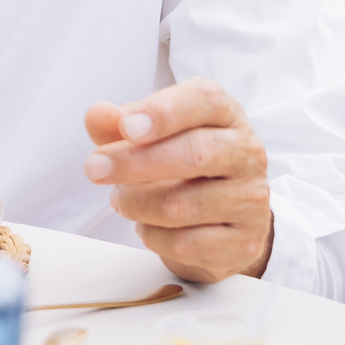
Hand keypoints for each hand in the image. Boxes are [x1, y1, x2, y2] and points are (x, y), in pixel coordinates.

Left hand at [82, 79, 273, 282]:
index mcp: (225, 114)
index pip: (205, 100)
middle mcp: (246, 152)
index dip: (163, 112)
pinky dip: (153, 236)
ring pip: (185, 204)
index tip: (126, 127)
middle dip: (136, 162)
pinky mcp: (244, 242)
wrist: (223, 218)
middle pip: (197, 154)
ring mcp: (250, 199)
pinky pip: (186, 243)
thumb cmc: (181, 163)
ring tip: (120, 200)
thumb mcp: (150, 134)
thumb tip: (98, 114)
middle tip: (94, 169)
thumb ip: (119, 123)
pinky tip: (146, 226)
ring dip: (137, 204)